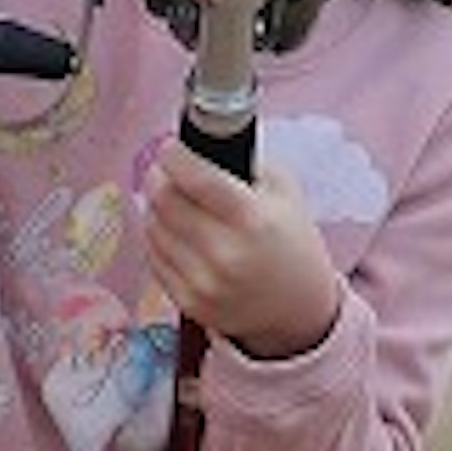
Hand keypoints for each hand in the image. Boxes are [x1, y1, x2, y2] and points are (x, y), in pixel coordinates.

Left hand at [140, 140, 344, 359]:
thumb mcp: (285, 193)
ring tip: (169, 199)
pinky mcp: (188, 302)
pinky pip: (154, 257)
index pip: (196, 177)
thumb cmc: (291, 242)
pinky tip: (173, 231)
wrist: (298, 308)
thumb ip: (246, 162)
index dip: (174, 156)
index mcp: (252, 219)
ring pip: (153, 227)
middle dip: (157, 176)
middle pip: (165, 200)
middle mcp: (225, 252)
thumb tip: (200, 143)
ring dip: (154, 207)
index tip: (169, 146)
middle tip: (161, 168)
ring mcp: (204, 281)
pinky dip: (158, 238)